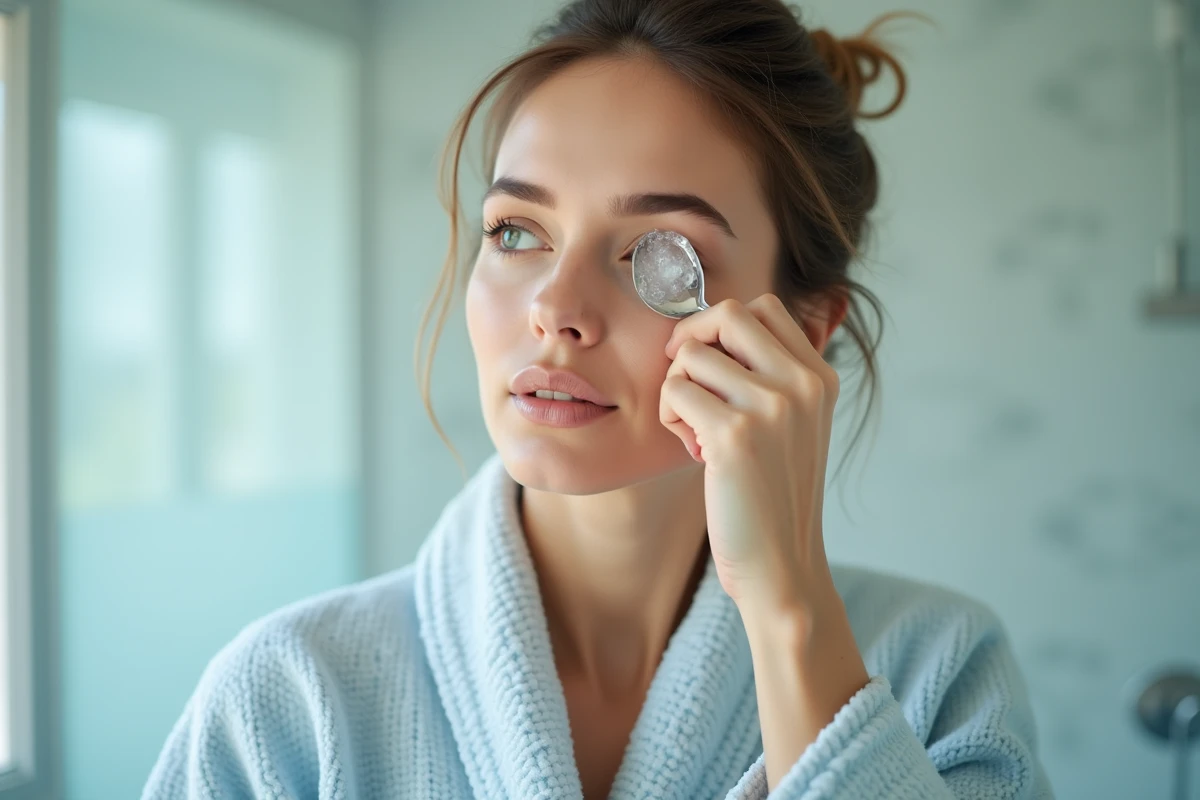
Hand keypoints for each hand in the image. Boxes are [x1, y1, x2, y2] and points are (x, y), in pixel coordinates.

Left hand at [659, 294, 839, 609]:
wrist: (782, 565)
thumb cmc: (771, 495)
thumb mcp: (792, 426)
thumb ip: (769, 375)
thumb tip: (709, 326)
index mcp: (820, 378)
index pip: (764, 307)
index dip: (721, 326)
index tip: (708, 362)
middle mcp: (802, 385)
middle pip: (726, 314)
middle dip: (690, 339)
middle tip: (685, 381)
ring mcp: (772, 407)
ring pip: (691, 356)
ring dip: (677, 389)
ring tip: (695, 431)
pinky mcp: (734, 436)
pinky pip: (675, 391)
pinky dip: (670, 417)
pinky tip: (693, 450)